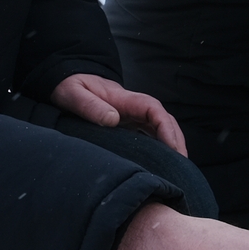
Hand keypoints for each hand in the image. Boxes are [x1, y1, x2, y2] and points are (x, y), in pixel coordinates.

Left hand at [51, 72, 187, 155]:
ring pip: (159, 128)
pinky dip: (158, 147)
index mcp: (124, 98)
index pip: (153, 109)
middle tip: (181, 166)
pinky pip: (149, 134)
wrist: (67, 80)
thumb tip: (113, 119)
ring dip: (171, 145)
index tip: (172, 147)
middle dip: (176, 140)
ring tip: (176, 169)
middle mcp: (132, 106)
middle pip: (164, 120)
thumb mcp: (73, 93)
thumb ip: (89, 106)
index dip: (166, 128)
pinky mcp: (127, 123)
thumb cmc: (70, 86)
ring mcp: (131, 115)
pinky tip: (159, 164)